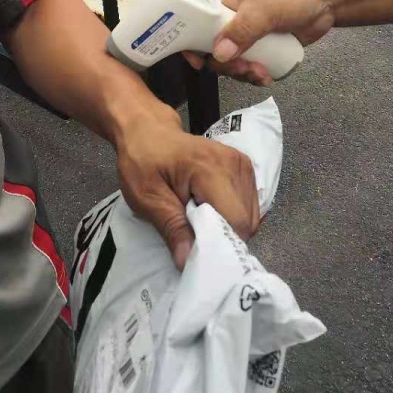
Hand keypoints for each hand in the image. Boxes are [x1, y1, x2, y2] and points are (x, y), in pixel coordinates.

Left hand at [114, 104, 259, 268]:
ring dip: (227, 226)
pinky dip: (231, 214)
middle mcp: (235, 164)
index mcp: (211, 169)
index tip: (195, 251)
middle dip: (222, 236)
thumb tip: (187, 262)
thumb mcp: (146, 197)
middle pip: (246, 221)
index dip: (218, 244)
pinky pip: (248, 205)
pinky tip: (208, 208)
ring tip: (197, 218)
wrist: (147, 130)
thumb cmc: (142, 161)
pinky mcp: (244, 166)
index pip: (236, 221)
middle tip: (192, 233)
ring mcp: (242, 164)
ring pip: (250, 216)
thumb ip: (171, 228)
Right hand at [183, 0, 333, 84]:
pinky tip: (267, 76)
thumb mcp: (263, 8)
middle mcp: (230, 19)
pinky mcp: (263, 48)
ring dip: (242, 73)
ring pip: (231, 62)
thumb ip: (241, 30)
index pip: (193, 22)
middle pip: (212, 49)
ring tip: (260, 74)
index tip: (198, 61)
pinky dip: (255, 75)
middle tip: (242, 68)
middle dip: (225, 65)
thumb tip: (219, 55)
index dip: (190, 42)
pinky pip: (250, 66)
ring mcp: (247, 35)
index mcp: (222, 1)